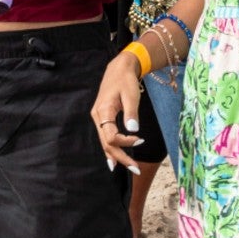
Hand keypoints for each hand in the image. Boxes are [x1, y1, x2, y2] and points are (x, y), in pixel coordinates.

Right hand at [93, 54, 146, 171]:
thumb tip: (133, 130)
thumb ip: (132, 113)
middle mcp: (97, 116)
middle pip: (106, 143)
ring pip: (104, 142)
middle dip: (121, 157)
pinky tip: (115, 159)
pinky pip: (104, 136)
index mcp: (103, 111)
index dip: (125, 142)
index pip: (111, 136)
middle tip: (136, 169)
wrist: (118, 68)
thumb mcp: (131, 95)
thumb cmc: (125, 80)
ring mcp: (98, 117)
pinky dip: (110, 148)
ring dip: (116, 155)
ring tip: (129, 167)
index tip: (141, 140)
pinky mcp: (102, 118)